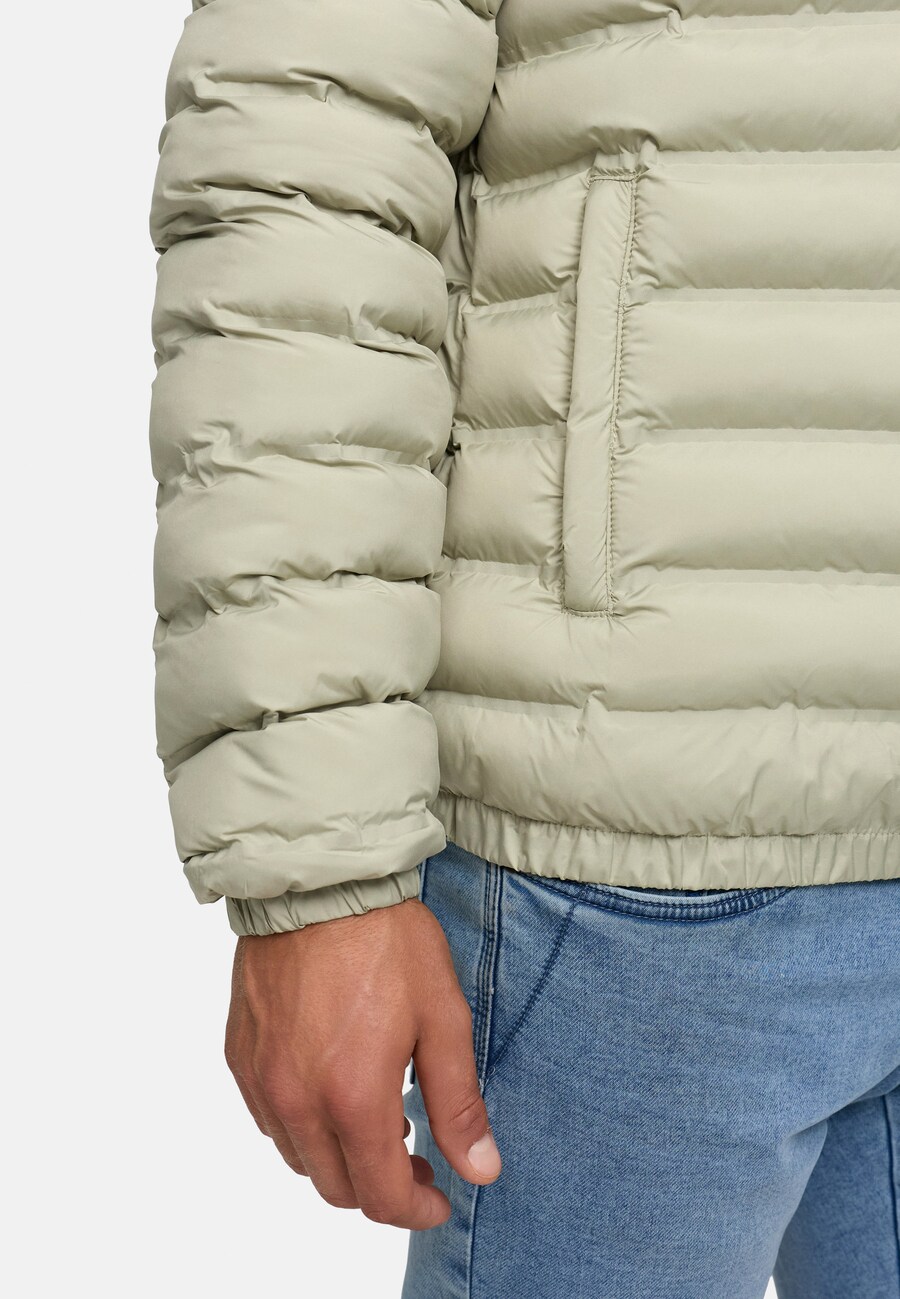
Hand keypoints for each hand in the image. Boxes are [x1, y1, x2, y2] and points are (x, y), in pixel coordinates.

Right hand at [225, 898, 501, 1228]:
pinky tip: (330, 1087)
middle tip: (416, 1156)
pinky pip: (268, 1117)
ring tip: (375, 1117)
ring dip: (339, 1156)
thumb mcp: (442, 1019)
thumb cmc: (386, 942)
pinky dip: (301, 1123)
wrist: (319, 882)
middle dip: (380, 1186)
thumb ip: (458, 1103)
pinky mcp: (240, 1054)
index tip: (440, 1197)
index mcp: (353, 1099)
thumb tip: (480, 1169)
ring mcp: (261, 1080)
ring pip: (299, 1157)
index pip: (381, 1196)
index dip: (416, 1209)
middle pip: (337, 1188)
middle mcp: (297, 1101)